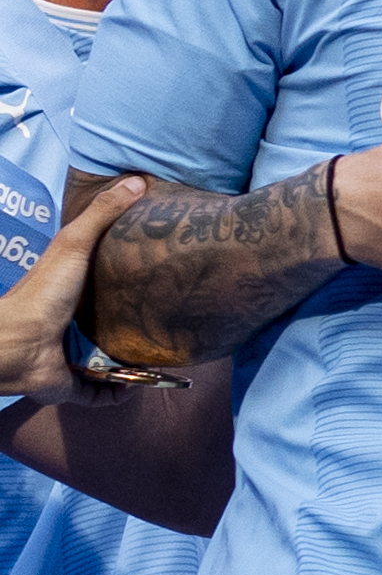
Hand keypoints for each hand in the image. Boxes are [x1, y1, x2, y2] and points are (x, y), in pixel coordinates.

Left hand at [0, 177, 152, 401]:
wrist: (17, 345)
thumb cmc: (42, 292)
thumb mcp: (73, 243)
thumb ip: (103, 214)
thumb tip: (140, 179)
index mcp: (72, 292)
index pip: (103, 284)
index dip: (128, 278)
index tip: (160, 272)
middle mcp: (72, 325)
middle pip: (110, 324)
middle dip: (137, 324)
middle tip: (172, 316)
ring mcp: (73, 356)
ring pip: (111, 361)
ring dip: (136, 362)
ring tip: (168, 353)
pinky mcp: (75, 385)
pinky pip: (105, 394)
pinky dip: (121, 393)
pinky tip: (142, 383)